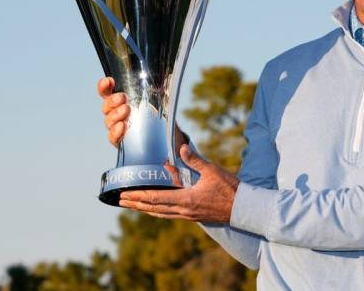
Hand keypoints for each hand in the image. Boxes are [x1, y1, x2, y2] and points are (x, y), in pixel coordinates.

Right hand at [97, 77, 188, 147]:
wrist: (164, 136)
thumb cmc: (157, 114)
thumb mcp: (159, 100)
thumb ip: (158, 89)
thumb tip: (167, 77)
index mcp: (120, 101)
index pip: (106, 92)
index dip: (104, 86)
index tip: (109, 81)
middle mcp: (116, 114)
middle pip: (106, 107)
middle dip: (112, 101)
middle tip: (123, 98)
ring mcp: (117, 128)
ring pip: (109, 121)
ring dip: (115, 115)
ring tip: (126, 110)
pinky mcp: (121, 142)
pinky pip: (113, 137)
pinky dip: (116, 132)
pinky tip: (122, 126)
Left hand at [119, 143, 240, 222]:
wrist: (243, 209)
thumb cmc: (229, 189)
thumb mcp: (212, 171)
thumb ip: (195, 160)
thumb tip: (181, 148)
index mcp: (186, 199)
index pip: (156, 198)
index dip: (138, 196)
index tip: (124, 195)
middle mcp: (184, 210)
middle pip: (154, 208)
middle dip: (136, 204)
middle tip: (120, 200)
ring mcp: (188, 215)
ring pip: (161, 214)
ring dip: (145, 209)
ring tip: (133, 205)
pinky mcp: (193, 215)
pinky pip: (170, 214)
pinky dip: (158, 211)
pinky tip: (155, 208)